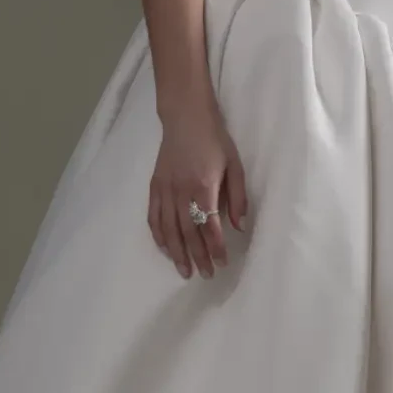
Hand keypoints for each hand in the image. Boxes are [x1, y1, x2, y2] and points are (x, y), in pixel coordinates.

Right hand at [148, 102, 249, 278]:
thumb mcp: (234, 165)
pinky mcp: (155, 186)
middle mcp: (181, 192)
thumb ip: (237, 197)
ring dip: (177, 252)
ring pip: (168, 229)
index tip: (222, 262)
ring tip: (184, 270)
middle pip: (188, 232)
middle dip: (197, 256)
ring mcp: (165, 190)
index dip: (216, 247)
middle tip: (205, 275)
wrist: (185, 117)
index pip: (210, 225)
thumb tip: (239, 226)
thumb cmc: (214, 140)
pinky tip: (165, 248)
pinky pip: (153, 217)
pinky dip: (158, 235)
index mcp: (204, 187)